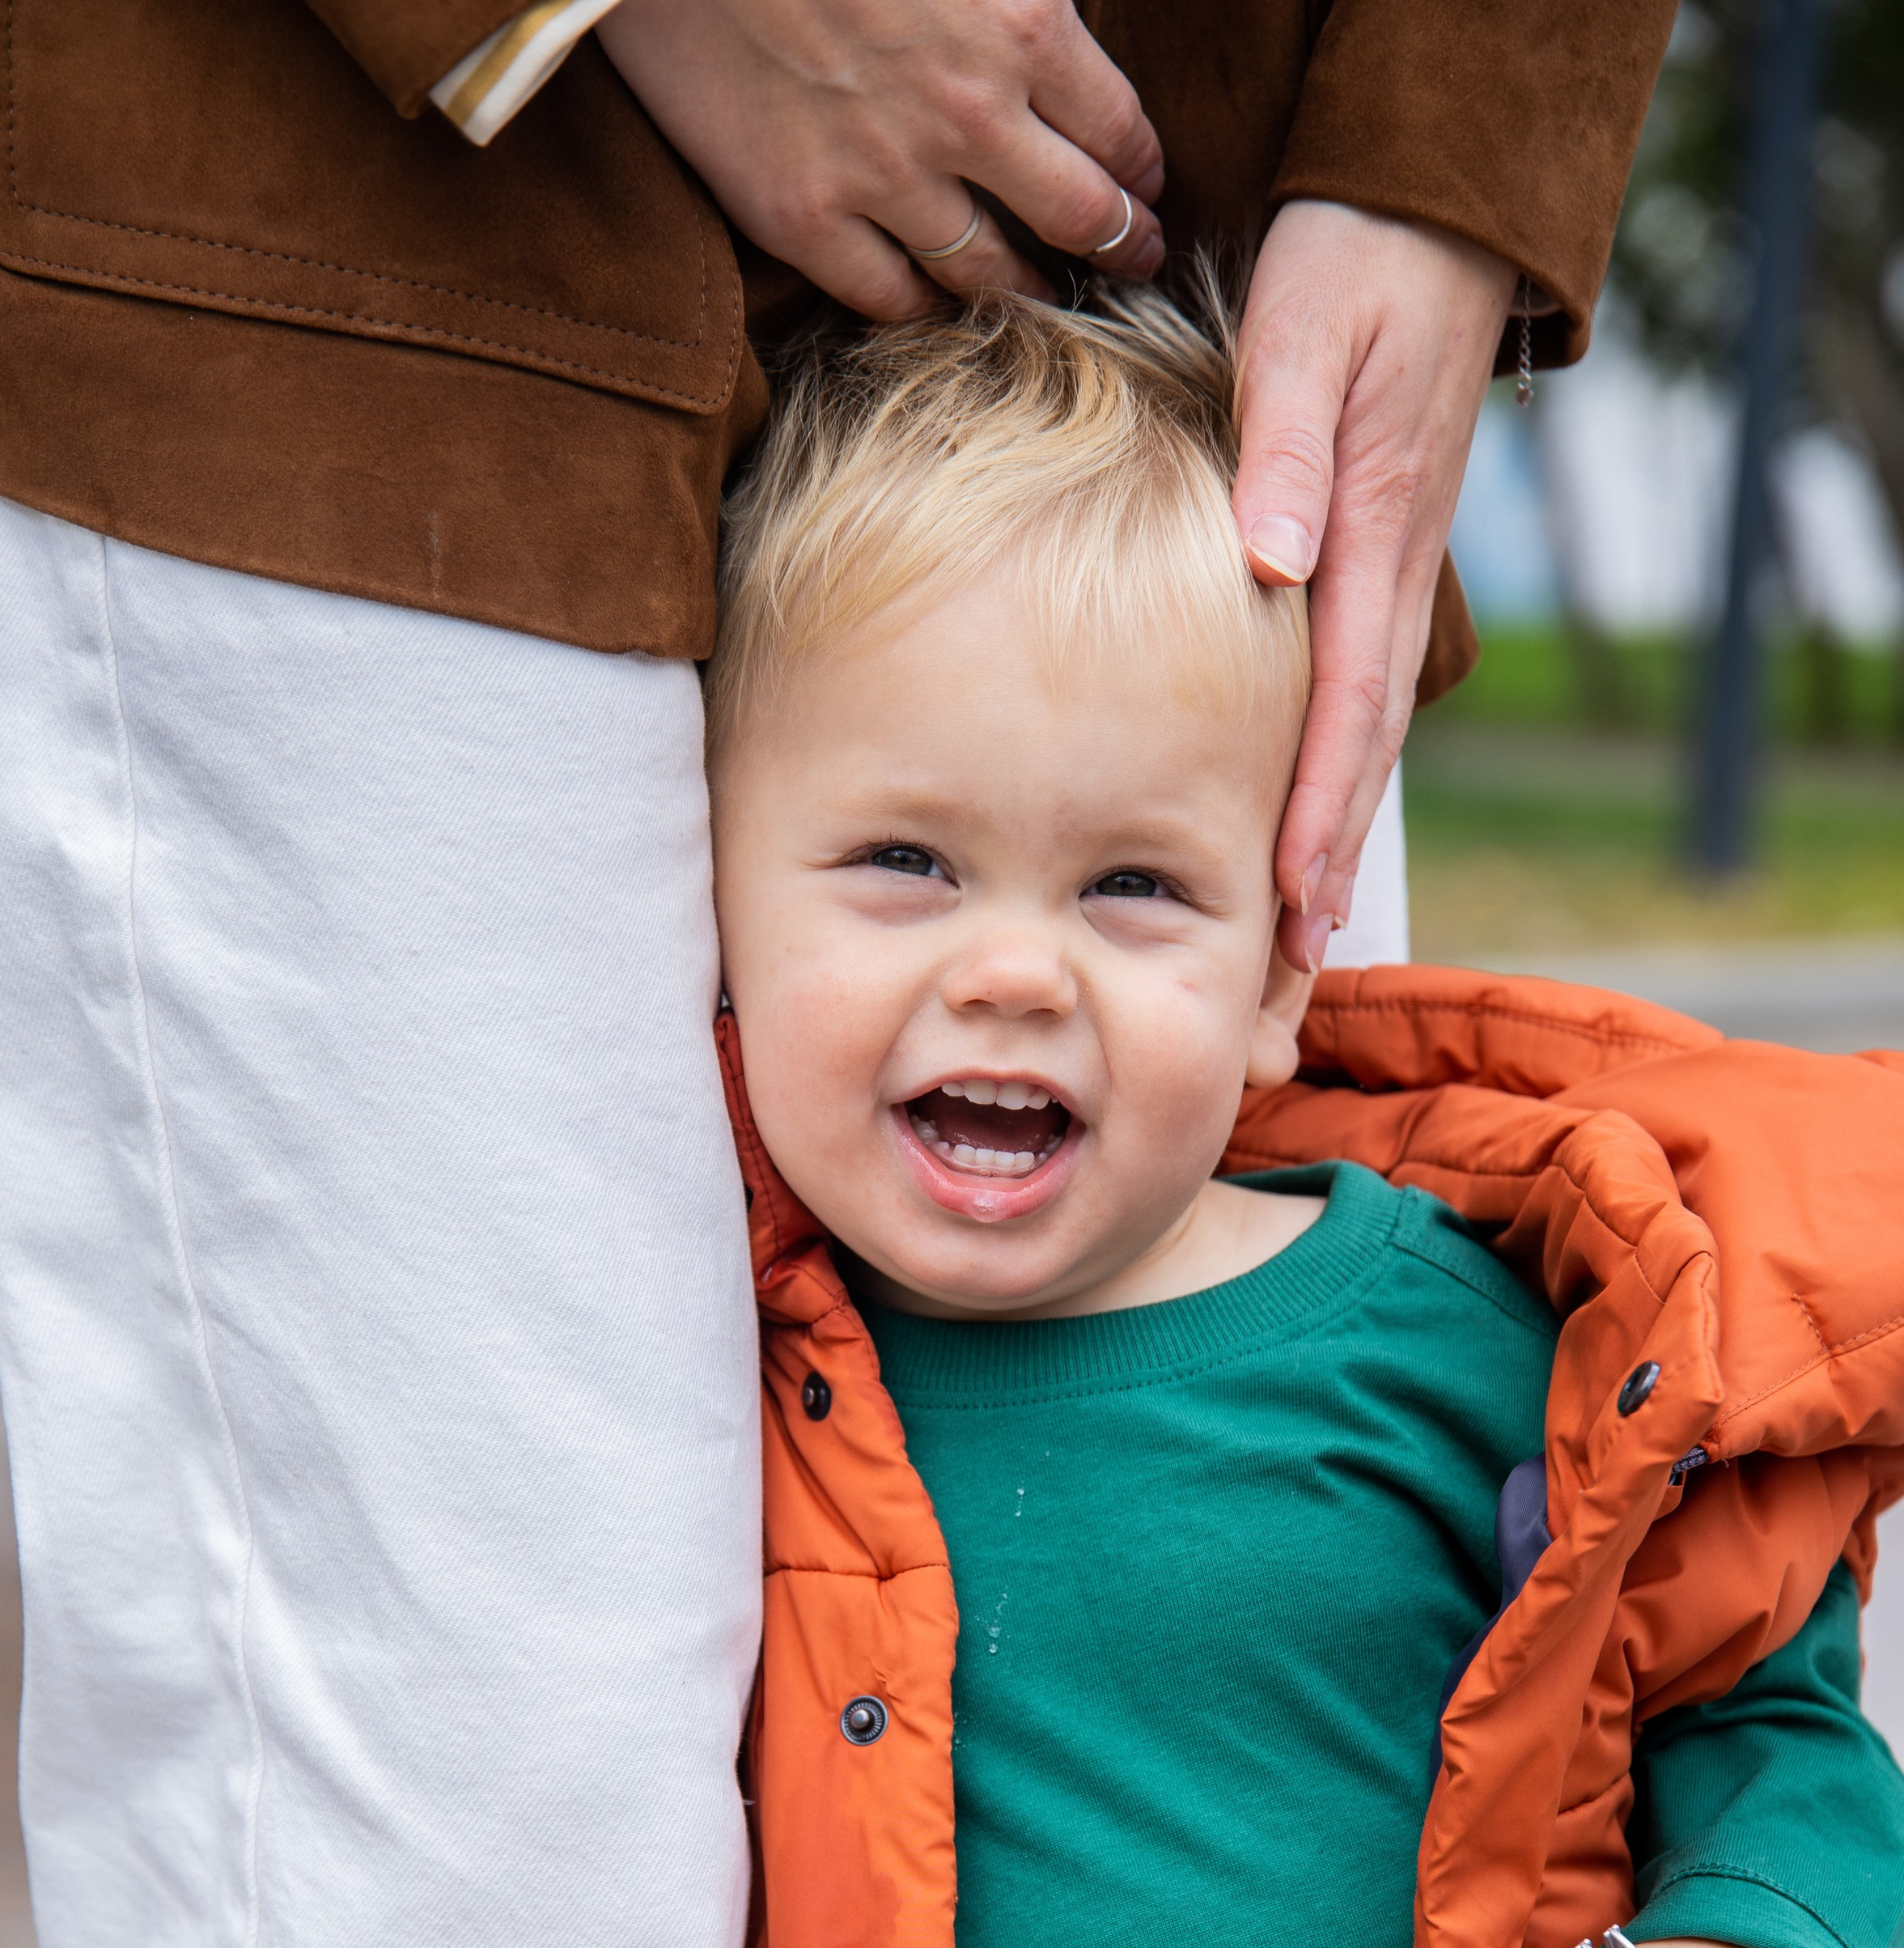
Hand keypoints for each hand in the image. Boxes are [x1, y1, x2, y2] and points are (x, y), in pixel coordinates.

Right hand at [598, 0, 1164, 320]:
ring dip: (1029, 289)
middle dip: (1119, 241)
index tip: (1147, 186)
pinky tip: (942, 301)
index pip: (1119, 129)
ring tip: (1045, 294)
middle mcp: (968, 117)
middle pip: (1077, 214)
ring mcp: (883, 177)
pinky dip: (926, 305)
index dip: (1141, 167)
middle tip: (1133, 258)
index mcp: (1022, 25)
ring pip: (988, 271)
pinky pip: (888, 295)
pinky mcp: (802, 217)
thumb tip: (1056, 21)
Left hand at [1232, 202, 1513, 973]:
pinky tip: (1298, 846)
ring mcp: (1381, 581)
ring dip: (1328, 846)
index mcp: (1369, 537)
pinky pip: (1346, 702)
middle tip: (1289, 979)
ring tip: (1296, 954)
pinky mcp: (1364, 572)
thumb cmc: (1349, 268)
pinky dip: (1326, 783)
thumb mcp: (1308, 334)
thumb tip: (1271, 560)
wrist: (1421, 224)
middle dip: (1323, 869)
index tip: (1292, 897)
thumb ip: (1288, 446)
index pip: (1345, 701)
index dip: (1317, 807)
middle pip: (1357, 752)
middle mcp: (1384, 578)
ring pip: (1356, 741)